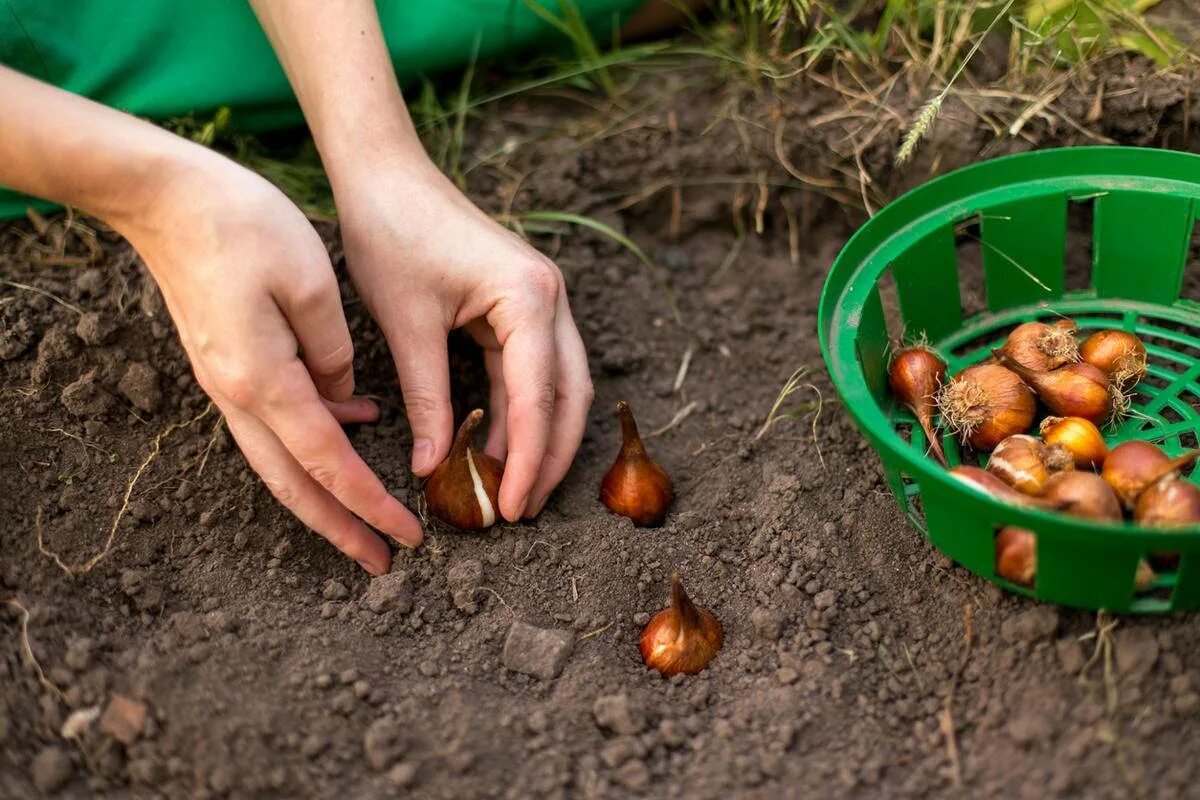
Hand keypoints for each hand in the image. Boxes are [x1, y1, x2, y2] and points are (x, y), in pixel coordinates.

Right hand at [119, 151, 421, 573]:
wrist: (164, 196)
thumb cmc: (242, 224)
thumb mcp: (310, 282)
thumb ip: (335, 351)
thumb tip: (346, 398)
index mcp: (265, 380)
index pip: (329, 463)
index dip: (370, 505)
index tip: (408, 537)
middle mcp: (238, 394)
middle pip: (294, 484)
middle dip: (340, 528)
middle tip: (382, 562)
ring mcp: (226, 382)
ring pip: (279, 461)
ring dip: (324, 495)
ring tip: (368, 519)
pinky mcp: (227, 364)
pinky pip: (274, 421)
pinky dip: (313, 439)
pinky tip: (354, 423)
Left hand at [335, 160, 593, 520]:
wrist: (384, 173)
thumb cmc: (391, 234)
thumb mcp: (406, 326)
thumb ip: (428, 399)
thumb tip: (434, 468)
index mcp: (529, 297)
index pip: (539, 396)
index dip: (529, 459)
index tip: (514, 507)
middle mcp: (550, 298)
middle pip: (569, 395)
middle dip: (551, 456)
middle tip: (523, 510)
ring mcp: (541, 300)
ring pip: (558, 386)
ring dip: (539, 437)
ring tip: (512, 489)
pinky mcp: (521, 305)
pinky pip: (531, 370)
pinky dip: (518, 411)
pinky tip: (497, 446)